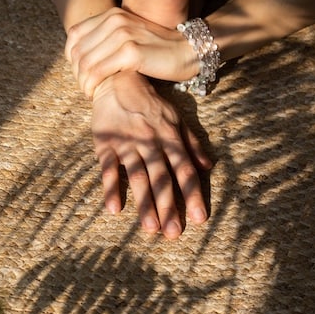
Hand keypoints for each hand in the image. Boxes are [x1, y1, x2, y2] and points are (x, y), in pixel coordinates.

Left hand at [66, 7, 196, 98]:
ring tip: (90, 93)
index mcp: (112, 15)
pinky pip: (98, 72)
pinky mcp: (131, 52)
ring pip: (85, 63)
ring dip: (83, 83)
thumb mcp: (130, 36)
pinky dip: (92, 86)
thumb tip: (82, 57)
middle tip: (86, 88)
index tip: (80, 72)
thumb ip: (108, 39)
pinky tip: (97, 93)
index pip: (75, 34)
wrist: (189, 51)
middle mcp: (115, 20)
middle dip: (77, 74)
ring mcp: (122, 35)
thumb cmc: (159, 50)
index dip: (71, 57)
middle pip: (78, 51)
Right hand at [91, 71, 211, 237]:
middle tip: (173, 233)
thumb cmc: (151, 104)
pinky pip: (108, 168)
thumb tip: (208, 167)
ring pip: (138, 176)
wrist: (119, 80)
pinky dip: (110, 187)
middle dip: (169, 206)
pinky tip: (114, 209)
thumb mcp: (176, 119)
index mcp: (170, 138)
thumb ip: (192, 143)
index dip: (192, 195)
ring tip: (150, 228)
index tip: (199, 219)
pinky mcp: (106, 144)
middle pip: (162, 178)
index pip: (184, 171)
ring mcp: (128, 143)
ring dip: (144, 202)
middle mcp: (152, 142)